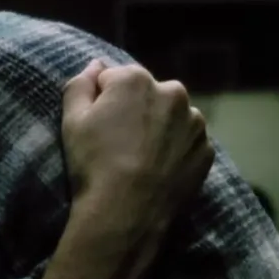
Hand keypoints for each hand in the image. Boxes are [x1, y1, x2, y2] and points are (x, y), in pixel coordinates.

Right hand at [62, 60, 213, 236]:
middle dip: (135, 110)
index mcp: (136, 80)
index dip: (101, 101)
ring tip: (140, 158)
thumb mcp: (71, 121)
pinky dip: (174, 150)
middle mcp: (173, 93)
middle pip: (147, 94)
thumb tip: (95, 65)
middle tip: (118, 142)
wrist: (127, 212)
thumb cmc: (94, 163)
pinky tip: (157, 169)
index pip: (113, 78)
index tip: (96, 126)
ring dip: (158, 128)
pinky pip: (186, 142)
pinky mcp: (206, 151)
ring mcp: (195, 123)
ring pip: (171, 117)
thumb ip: (80, 84)